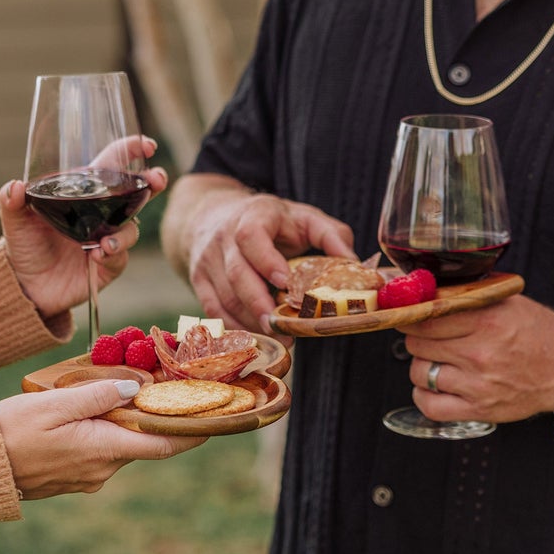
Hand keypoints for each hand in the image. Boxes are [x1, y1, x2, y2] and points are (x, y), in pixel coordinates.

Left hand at [0, 141, 167, 319]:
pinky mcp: (108, 264)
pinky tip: (97, 256)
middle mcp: (101, 213)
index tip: (147, 145)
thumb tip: (14, 187)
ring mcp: (107, 238)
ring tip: (106, 244)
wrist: (25, 285)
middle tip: (156, 180)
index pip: (112, 165)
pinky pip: (120, 256)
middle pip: (136, 193)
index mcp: (83, 193)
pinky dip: (113, 254)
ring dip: (124, 233)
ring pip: (131, 227)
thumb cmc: (24, 245)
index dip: (131, 151)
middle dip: (152, 183)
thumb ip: (12, 201)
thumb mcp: (15, 221)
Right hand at [0, 380, 203, 497]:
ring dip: (128, 421)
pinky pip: (100, 451)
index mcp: (103, 450)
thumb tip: (137, 389)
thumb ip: (99, 394)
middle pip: (143, 440)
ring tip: (128, 388)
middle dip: (157, 415)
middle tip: (168, 384)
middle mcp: (101, 470)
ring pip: (120, 444)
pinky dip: (107, 431)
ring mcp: (86, 477)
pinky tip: (95, 409)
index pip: (163, 443)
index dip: (193, 431)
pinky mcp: (71, 478)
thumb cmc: (9, 432)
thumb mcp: (54, 403)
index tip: (217, 418)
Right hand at [183, 191, 355, 331]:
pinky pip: (214, 310)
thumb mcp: (303, 217)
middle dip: (258, 304)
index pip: (251, 236)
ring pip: (224, 297)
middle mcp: (224, 237)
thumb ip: (331, 235)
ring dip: (250, 321)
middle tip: (282, 327)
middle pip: (236, 273)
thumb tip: (354, 265)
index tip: (286, 283)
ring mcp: (207, 261)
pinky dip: (235, 326)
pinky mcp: (198, 281)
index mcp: (253, 216)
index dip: (266, 261)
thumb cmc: (270, 220)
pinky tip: (257, 337)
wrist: (213, 215)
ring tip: (279, 338)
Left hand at [400, 295, 553, 424]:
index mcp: (487, 321)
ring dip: (422, 367)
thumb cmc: (538, 333)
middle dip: (418, 339)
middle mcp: (480, 353)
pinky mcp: (480, 410)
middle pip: (418, 345)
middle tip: (429, 339)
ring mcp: (479, 384)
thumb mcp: (507, 303)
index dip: (411, 316)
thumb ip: (469, 297)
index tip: (408, 316)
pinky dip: (424, 397)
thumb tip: (428, 292)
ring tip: (437, 362)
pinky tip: (434, 387)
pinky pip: (431, 406)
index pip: (426, 318)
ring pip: (420, 374)